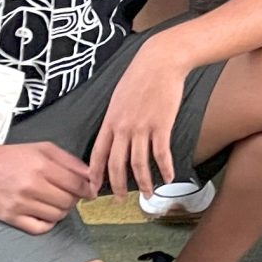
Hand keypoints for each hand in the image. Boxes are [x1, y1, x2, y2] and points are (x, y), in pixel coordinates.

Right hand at [0, 140, 96, 234]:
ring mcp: (20, 203)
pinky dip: (48, 223)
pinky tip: (46, 214)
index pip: (76, 185)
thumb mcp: (43, 149)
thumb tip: (90, 175)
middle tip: (69, 195)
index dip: (87, 189)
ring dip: (61, 211)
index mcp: (42, 166)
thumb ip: (69, 161)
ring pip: (56, 216)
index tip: (89, 191)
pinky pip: (39, 228)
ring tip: (55, 202)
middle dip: (74, 199)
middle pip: (68, 202)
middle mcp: (32, 186)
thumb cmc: (13, 156)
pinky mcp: (11, 217)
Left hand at [88, 42, 188, 200]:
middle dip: (118, 186)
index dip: (94, 175)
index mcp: (110, 121)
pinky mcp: (161, 125)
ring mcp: (142, 127)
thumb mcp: (118, 97)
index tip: (93, 189)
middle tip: (120, 200)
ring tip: (149, 194)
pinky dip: (165, 169)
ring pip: (139, 164)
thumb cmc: (140, 76)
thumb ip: (115, 118)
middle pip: (116, 164)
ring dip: (144, 183)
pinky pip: (162, 154)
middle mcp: (123, 127)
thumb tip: (113, 136)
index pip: (98, 154)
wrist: (160, 61)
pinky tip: (169, 178)